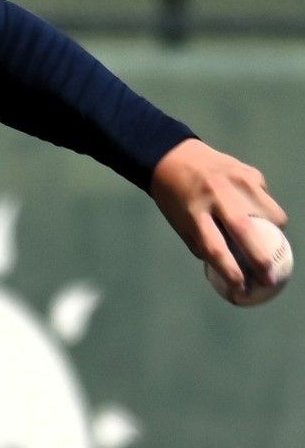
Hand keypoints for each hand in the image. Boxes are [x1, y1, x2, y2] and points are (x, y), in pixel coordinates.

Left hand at [150, 138, 287, 292]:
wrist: (173, 157)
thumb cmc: (177, 199)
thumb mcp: (181, 222)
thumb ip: (204, 244)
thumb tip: (234, 272)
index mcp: (192, 212)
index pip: (215, 248)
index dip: (231, 272)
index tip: (242, 290)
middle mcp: (215, 196)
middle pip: (247, 232)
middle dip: (262, 261)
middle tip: (269, 279)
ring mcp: (236, 181)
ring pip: (272, 216)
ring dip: (274, 233)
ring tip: (269, 241)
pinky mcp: (250, 173)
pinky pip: (266, 199)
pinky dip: (264, 210)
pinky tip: (252, 209)